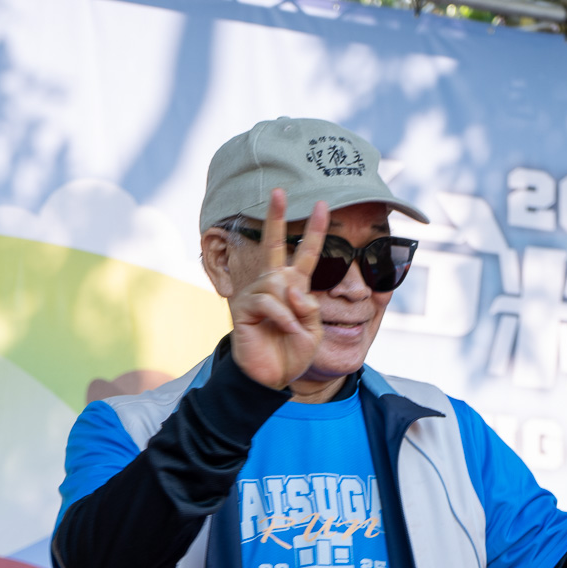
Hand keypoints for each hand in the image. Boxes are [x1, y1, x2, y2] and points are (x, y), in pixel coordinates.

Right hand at [229, 188, 328, 389]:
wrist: (271, 377)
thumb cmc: (292, 352)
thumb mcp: (314, 330)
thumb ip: (310, 307)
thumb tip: (293, 290)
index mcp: (294, 287)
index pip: (307, 254)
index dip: (315, 231)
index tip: (323, 205)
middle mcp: (274, 285)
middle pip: (275, 245)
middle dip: (277, 217)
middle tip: (280, 190)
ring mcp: (256, 295)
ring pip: (278, 284)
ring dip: (292, 308)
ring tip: (294, 329)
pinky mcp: (243, 308)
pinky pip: (269, 302)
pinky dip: (283, 318)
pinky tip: (286, 330)